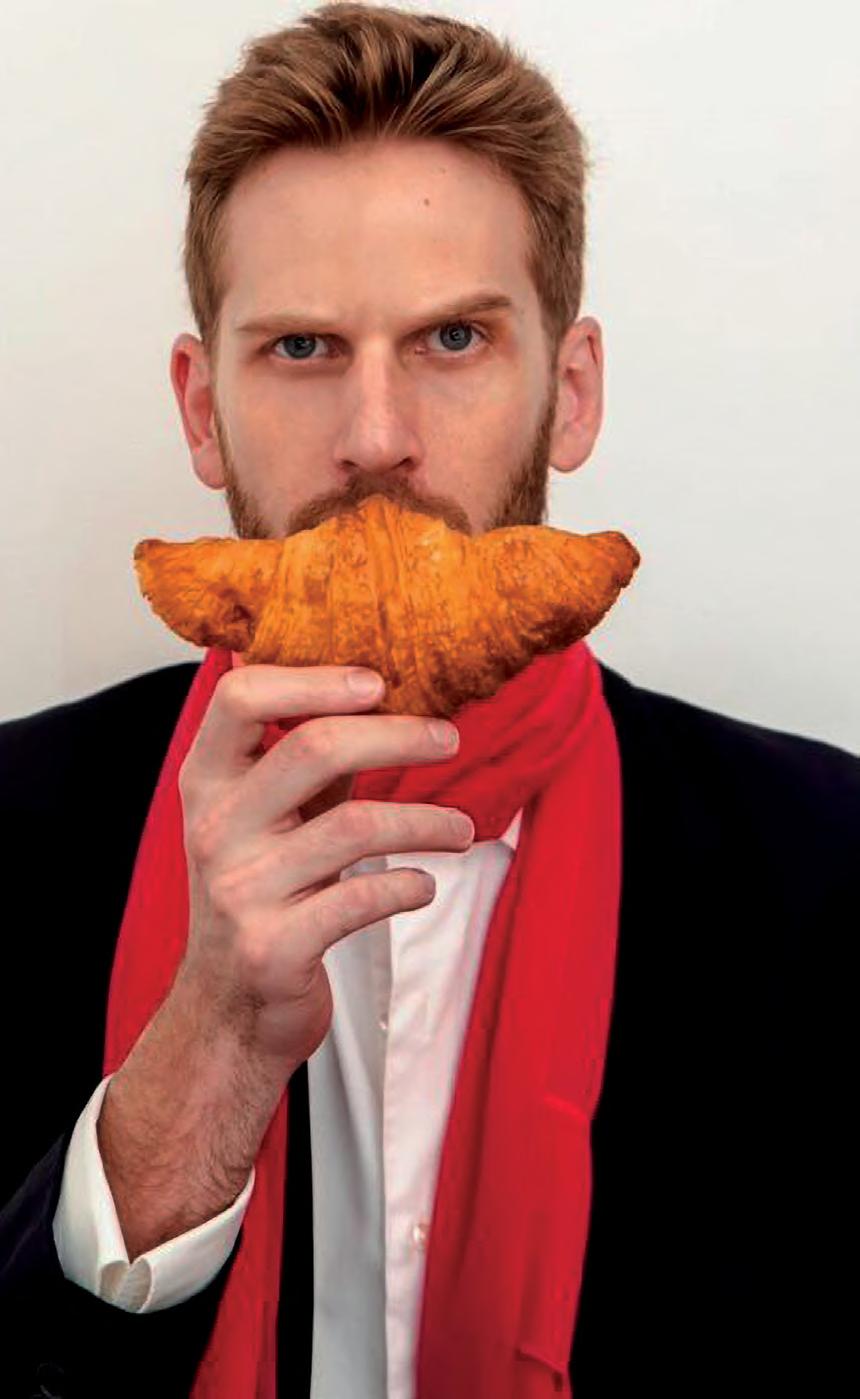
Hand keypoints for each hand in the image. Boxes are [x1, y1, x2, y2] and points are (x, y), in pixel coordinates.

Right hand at [176, 663, 473, 1068]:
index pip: (240, 697)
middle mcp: (214, 827)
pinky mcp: (273, 948)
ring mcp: (240, 890)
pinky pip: (361, 899)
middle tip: (449, 739)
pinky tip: (424, 885)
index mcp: (207, 781)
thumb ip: (305, 755)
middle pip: (313, 747)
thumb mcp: (266, 814)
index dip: (314, 679)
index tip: (378, 683)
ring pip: (354, 826)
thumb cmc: (260, 891)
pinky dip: (408, 887)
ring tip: (461, 829)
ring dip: (426, 821)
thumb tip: (372, 684)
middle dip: (398, 735)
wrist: (228, 1006)